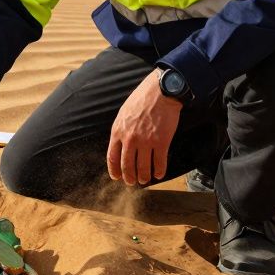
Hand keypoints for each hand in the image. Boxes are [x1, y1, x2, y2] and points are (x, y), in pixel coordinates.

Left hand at [106, 69, 182, 184]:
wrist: (160, 92)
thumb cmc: (141, 100)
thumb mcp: (123, 114)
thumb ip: (120, 130)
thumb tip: (120, 145)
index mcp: (117, 131)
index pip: (112, 157)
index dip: (115, 170)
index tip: (117, 177)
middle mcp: (130, 139)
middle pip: (127, 166)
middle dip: (129, 177)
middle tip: (132, 182)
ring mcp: (146, 142)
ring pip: (143, 167)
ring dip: (144, 177)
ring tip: (145, 179)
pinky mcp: (161, 142)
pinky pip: (159, 162)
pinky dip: (159, 171)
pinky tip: (159, 174)